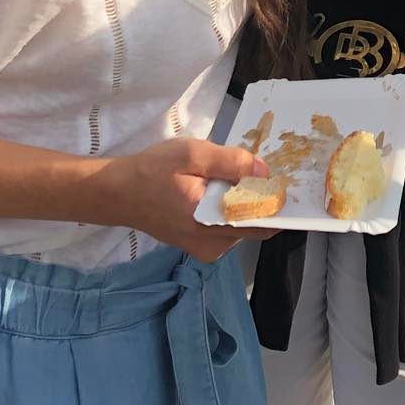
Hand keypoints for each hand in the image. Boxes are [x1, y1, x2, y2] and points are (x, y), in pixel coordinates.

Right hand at [111, 138, 272, 263]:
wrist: (118, 193)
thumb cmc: (152, 171)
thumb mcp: (192, 154)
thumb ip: (231, 162)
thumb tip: (265, 171)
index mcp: (210, 224)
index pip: (262, 222)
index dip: (277, 201)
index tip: (286, 181)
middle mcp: (212, 246)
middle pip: (255, 225)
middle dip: (261, 200)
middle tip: (256, 171)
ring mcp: (205, 250)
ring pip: (243, 226)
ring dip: (244, 203)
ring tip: (229, 178)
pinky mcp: (199, 247)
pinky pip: (228, 228)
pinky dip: (230, 210)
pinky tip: (217, 190)